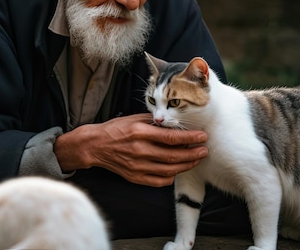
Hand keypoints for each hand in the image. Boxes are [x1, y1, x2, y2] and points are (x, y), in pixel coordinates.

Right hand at [54, 113, 207, 186]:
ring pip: (169, 169)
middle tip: (204, 149)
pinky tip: (178, 169)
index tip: (202, 136)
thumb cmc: (115, 129)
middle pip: (174, 155)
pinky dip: (172, 176)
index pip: (171, 137)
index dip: (189, 138)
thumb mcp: (134, 118)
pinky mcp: (135, 177)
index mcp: (140, 133)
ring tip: (196, 159)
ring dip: (186, 164)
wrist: (94, 146)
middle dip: (193, 153)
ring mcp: (138, 166)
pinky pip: (159, 180)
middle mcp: (140, 150)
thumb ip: (155, 122)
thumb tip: (176, 124)